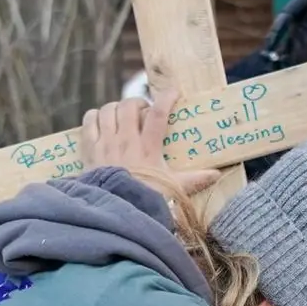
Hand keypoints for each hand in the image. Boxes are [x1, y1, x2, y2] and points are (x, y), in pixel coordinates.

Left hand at [80, 91, 222, 196]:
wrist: (115, 213)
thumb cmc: (146, 200)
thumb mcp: (173, 189)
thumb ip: (195, 180)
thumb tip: (217, 175)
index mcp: (148, 148)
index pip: (158, 114)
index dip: (166, 98)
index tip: (173, 92)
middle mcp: (126, 140)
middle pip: (129, 106)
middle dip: (137, 102)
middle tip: (143, 110)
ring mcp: (106, 143)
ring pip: (108, 110)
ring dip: (116, 107)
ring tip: (122, 115)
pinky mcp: (89, 150)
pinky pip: (89, 121)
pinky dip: (95, 116)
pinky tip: (101, 121)